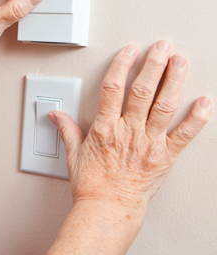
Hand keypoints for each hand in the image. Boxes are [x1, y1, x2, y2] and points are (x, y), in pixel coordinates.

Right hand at [50, 41, 211, 208]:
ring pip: (163, 106)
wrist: (107, 208)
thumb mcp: (73, 154)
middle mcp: (128, 132)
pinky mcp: (165, 157)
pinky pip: (184, 135)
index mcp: (105, 128)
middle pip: (141, 91)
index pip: (112, 89)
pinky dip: (197, 118)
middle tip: (162, 47)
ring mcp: (148, 143)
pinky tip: (204, 101)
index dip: (122, 66)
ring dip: (173, 81)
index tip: (130, 51)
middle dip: (153, 65)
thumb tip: (55, 114)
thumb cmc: (92, 185)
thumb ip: (67, 129)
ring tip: (180, 62)